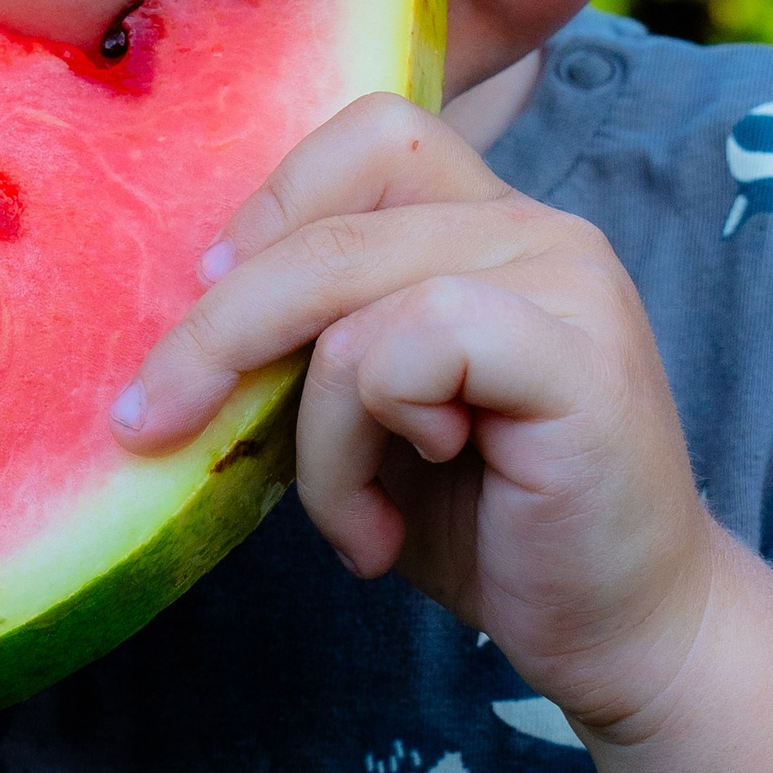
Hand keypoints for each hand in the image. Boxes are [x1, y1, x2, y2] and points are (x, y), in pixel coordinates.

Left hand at [109, 93, 716, 733]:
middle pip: (330, 221)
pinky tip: (390, 526)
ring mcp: (568, 279)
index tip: (205, 298)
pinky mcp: (580, 354)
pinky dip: (362, 448)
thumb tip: (191, 294)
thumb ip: (315, 332)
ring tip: (351, 520)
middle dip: (218, 328)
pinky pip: (404, 352)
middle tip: (150, 419)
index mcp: (489, 220)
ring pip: (351, 302)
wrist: (622, 633)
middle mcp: (537, 225)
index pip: (368, 138)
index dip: (271, 207)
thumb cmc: (486, 521)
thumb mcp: (369, 408)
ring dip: (313, 434)